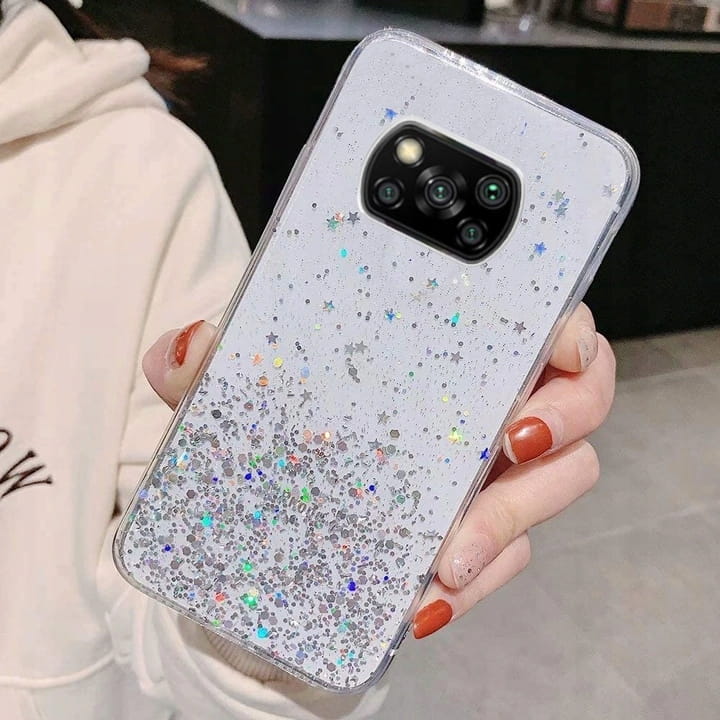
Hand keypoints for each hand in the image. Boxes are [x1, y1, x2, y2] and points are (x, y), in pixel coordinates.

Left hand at [143, 303, 614, 640]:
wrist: (271, 516)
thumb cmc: (284, 426)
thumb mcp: (245, 388)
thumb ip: (213, 362)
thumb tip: (187, 349)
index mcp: (453, 348)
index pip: (539, 320)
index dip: (568, 327)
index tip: (557, 342)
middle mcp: (486, 407)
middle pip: (576, 403)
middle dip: (563, 421)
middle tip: (513, 442)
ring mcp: (487, 477)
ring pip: (548, 491)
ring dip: (509, 521)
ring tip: (452, 554)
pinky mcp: (472, 539)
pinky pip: (499, 562)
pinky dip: (472, 583)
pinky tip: (424, 600)